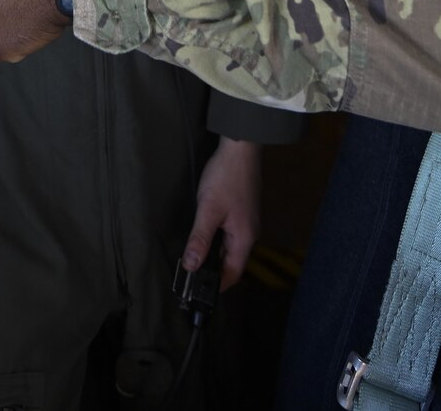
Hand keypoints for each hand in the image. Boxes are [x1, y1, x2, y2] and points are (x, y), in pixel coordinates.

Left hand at [185, 137, 260, 288]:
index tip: (200, 293)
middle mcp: (249, 232)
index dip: (217, 286)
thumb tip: (192, 266)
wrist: (240, 147)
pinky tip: (204, 234)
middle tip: (191, 277)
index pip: (233, 273)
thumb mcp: (208, 209)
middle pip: (232, 261)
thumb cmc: (227, 176)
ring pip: (230, 247)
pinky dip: (216, 240)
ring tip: (194, 258)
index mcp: (245, 237)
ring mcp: (246, 220)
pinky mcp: (241, 210)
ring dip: (213, 255)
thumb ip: (199, 239)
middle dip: (213, 271)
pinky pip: (229, 233)